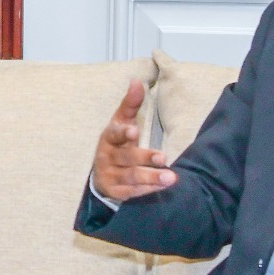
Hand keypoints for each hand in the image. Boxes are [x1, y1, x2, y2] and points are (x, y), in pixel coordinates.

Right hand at [92, 80, 176, 201]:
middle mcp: (107, 158)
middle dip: (145, 158)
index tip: (134, 131)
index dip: (123, 133)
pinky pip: (132, 193)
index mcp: (108, 138)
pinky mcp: (116, 192)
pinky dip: (147, 190)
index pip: (113, 134)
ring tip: (171, 178)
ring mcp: (110, 176)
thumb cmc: (117, 143)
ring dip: (151, 178)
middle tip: (164, 158)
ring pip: (131, 177)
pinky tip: (162, 188)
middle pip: (126, 158)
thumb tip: (137, 81)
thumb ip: (130, 104)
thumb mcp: (121, 122)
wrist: (102, 174)